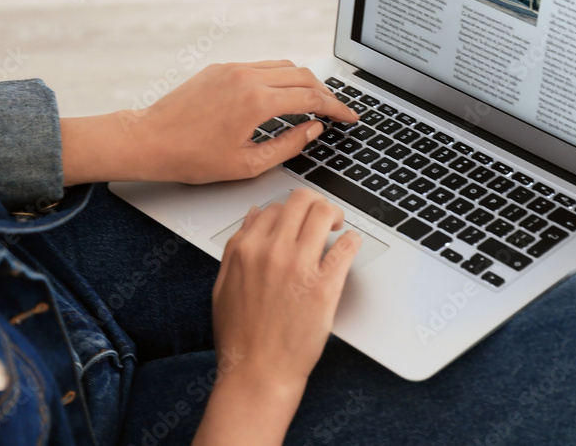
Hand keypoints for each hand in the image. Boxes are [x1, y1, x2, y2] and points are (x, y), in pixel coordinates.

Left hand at [60, 60, 358, 184]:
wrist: (149, 140)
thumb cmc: (191, 157)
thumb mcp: (247, 164)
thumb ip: (288, 145)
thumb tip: (312, 130)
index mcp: (257, 101)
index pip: (312, 98)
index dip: (337, 108)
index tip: (349, 117)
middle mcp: (248, 77)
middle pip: (304, 75)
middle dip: (325, 93)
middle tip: (336, 111)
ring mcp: (234, 68)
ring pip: (284, 65)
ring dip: (304, 81)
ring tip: (313, 102)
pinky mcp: (222, 68)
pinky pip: (262, 65)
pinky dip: (280, 77)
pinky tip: (281, 95)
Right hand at [193, 189, 360, 445]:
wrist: (258, 373)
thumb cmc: (240, 337)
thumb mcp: (223, 286)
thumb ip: (236, 246)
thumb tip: (254, 215)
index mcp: (245, 250)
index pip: (274, 208)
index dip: (290, 212)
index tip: (299, 221)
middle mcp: (271, 252)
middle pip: (301, 201)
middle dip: (316, 203)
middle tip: (324, 217)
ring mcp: (298, 267)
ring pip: (323, 214)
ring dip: (334, 214)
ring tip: (337, 226)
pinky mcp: (324, 286)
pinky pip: (346, 247)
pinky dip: (352, 240)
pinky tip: (350, 245)